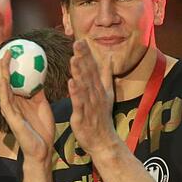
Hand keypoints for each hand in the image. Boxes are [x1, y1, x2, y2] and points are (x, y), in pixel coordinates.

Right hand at [0, 55, 55, 164]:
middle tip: (6, 52)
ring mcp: (8, 110)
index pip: (3, 80)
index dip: (3, 66)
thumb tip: (40, 73)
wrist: (43, 149)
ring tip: (4, 58)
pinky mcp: (11, 118)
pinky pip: (5, 99)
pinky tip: (6, 76)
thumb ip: (38, 90)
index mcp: (14, 100)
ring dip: (0, 71)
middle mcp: (8, 103)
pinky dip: (4, 86)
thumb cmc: (42, 128)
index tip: (10, 51)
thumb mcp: (41, 104)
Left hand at [68, 40, 119, 155]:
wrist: (103, 141)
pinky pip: (79, 103)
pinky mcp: (83, 116)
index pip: (92, 69)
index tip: (81, 40)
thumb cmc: (101, 117)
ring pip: (84, 86)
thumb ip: (106, 76)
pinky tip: (71, 82)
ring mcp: (91, 105)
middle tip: (77, 43)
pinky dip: (76, 93)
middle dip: (83, 58)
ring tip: (74, 58)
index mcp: (99, 89)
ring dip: (80, 72)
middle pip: (89, 74)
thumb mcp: (107, 94)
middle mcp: (96, 94)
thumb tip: (109, 58)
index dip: (87, 55)